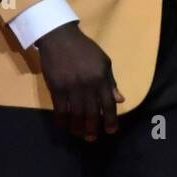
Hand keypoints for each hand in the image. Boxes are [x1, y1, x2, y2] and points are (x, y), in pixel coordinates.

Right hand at [36, 22, 124, 140]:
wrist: (60, 38)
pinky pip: (60, 109)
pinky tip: (64, 126)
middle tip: (93, 139)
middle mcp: (87, 85)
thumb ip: (111, 82)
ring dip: (78, 127)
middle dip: (93, 128)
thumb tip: (120, 100)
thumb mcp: (104, 62)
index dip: (110, 119)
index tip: (111, 131)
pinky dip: (62, 120)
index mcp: (101, 78)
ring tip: (80, 135)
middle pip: (92, 112)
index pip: (108, 104)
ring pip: (76, 114)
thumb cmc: (84, 49)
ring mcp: (70, 87)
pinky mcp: (56, 88)